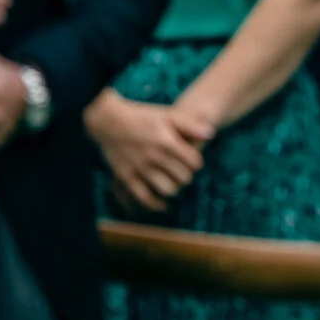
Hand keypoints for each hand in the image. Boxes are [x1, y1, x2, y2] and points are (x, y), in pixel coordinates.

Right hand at [86, 88, 211, 210]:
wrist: (108, 120)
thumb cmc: (142, 116)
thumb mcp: (168, 114)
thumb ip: (191, 124)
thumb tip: (211, 134)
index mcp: (167, 141)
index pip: (195, 163)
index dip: (196, 163)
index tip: (191, 160)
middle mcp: (154, 156)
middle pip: (184, 178)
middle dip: (187, 176)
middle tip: (182, 172)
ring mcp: (140, 168)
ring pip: (168, 190)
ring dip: (174, 189)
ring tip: (173, 184)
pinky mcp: (126, 177)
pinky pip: (145, 198)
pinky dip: (156, 204)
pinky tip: (162, 204)